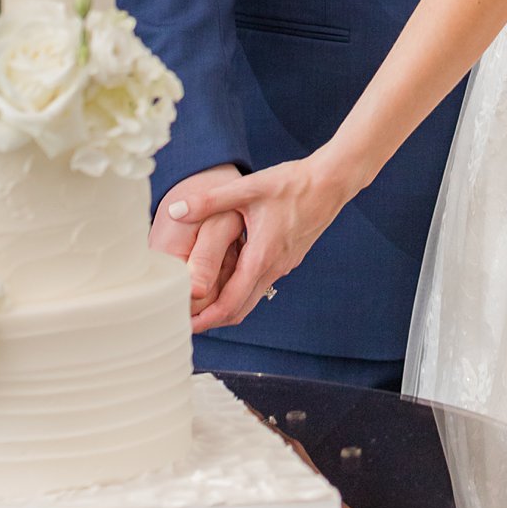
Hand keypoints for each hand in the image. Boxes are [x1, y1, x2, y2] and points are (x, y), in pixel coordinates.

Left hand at [165, 153, 351, 332]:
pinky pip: (262, 283)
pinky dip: (241, 290)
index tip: (186, 325)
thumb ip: (209, 200)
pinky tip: (226, 277)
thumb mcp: (247, 188)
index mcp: (262, 257)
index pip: (230, 303)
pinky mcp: (289, 258)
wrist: (331, 182)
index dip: (206, 318)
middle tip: (186, 321)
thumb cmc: (292, 183)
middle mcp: (274, 268)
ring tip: (200, 302)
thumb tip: (175, 210)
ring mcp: (284, 265)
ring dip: (227, 305)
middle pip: (240, 309)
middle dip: (213, 318)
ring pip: (251, 298)